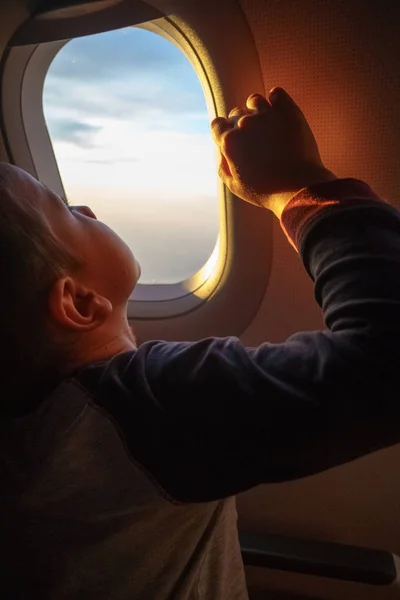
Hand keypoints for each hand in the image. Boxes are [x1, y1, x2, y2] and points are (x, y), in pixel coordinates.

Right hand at [211, 88, 335, 215]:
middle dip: (241, 125)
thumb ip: (222, 167)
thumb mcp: (235, 187)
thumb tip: (221, 153)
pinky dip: (276, 99)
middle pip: (236, 114)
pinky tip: (279, 111)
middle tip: (256, 140)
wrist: (299, 188)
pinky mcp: (287, 110)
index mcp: (229, 142)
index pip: (217, 125)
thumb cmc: (266, 191)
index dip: (224, 132)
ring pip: (254, 101)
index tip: (235, 141)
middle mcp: (244, 124)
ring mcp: (266, 114)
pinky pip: (276, 93)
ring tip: (267, 124)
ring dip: (257, 110)